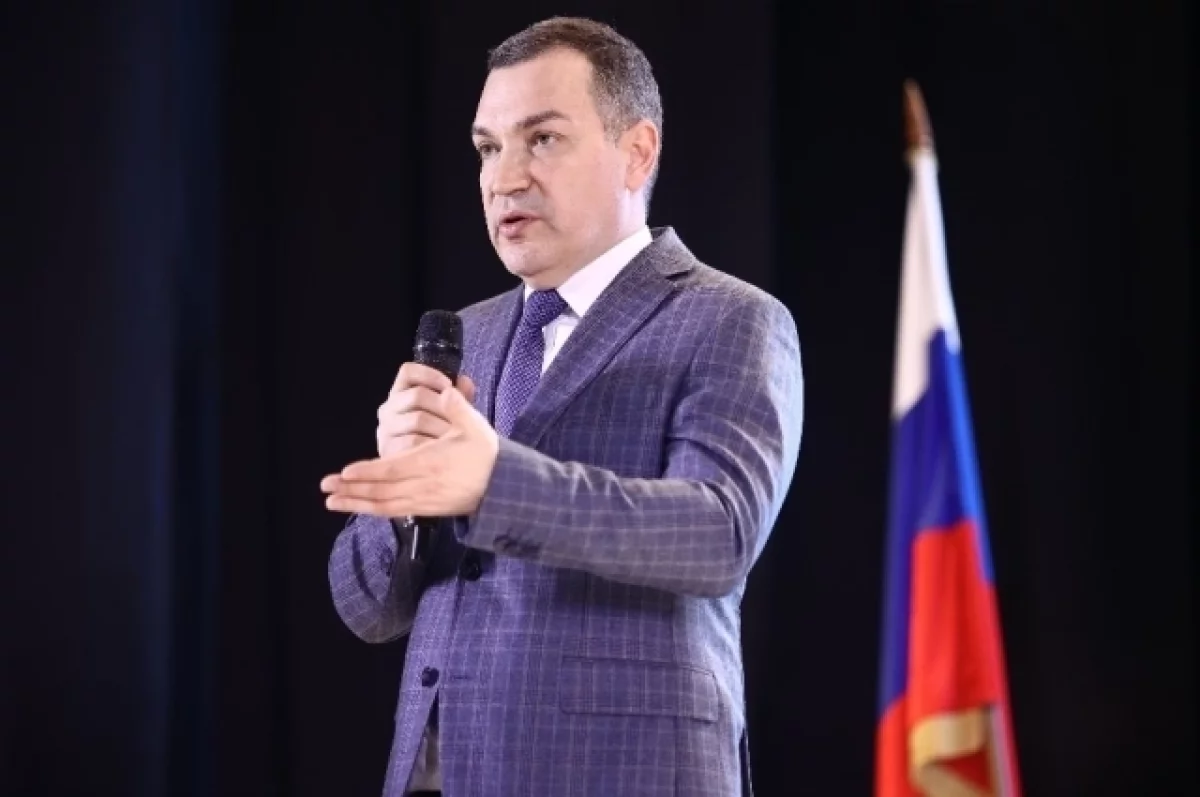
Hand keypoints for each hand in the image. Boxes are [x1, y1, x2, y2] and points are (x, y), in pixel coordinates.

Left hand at [322, 375, 498, 517]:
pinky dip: (373, 510)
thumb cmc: (485, 454)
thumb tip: (447, 390)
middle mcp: (424, 485)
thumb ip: (459, 407)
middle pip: (382, 491)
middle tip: (326, 488)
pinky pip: (394, 512)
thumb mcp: (475, 426)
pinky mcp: (426, 510)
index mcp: (432, 463)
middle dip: (352, 490)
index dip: (368, 471)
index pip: (394, 469)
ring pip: (385, 505)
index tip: (345, 472)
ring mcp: (424, 500)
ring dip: (357, 504)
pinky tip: (359, 507)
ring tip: (332, 502)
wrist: (502, 486)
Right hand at [376, 362, 476, 457]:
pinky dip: (432, 445)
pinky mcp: (387, 449)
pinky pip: (412, 442)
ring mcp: (385, 428)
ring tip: (457, 435)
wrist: (426, 472)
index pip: (408, 372)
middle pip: (417, 395)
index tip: (450, 386)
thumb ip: (459, 398)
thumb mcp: (451, 414)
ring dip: (442, 426)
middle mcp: (388, 408)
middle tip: (459, 417)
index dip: (430, 375)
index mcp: (400, 394)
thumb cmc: (438, 436)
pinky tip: (444, 450)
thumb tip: (465, 381)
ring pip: (417, 418)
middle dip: (444, 406)